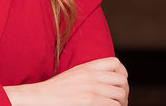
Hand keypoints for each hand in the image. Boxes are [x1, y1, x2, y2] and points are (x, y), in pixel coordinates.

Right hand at [4, 57, 128, 105]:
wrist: (40, 97)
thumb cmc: (56, 90)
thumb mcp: (75, 75)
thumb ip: (90, 74)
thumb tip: (107, 82)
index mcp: (87, 67)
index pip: (116, 63)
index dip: (123, 74)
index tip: (120, 84)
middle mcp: (91, 75)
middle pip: (121, 80)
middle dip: (124, 92)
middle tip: (120, 101)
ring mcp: (91, 88)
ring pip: (120, 94)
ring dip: (121, 103)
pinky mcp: (90, 100)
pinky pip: (113, 105)